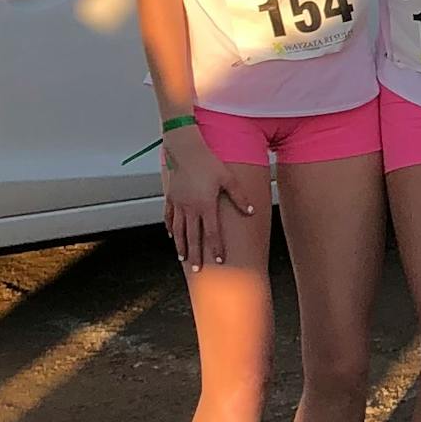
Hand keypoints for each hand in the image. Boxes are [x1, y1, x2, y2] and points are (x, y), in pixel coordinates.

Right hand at [161, 127, 253, 272]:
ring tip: (182, 259)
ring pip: (179, 231)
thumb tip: (251, 211)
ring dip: (181, 246)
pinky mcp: (171, 198)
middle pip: (193, 237)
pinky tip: (172, 236)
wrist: (186, 151)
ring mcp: (178, 204)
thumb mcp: (229, 179)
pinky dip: (170, 229)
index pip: (212, 233)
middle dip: (195, 255)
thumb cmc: (209, 163)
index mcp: (206, 206)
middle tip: (197, 270)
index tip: (218, 261)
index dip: (215, 248)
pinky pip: (169, 217)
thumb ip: (240, 197)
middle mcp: (190, 209)